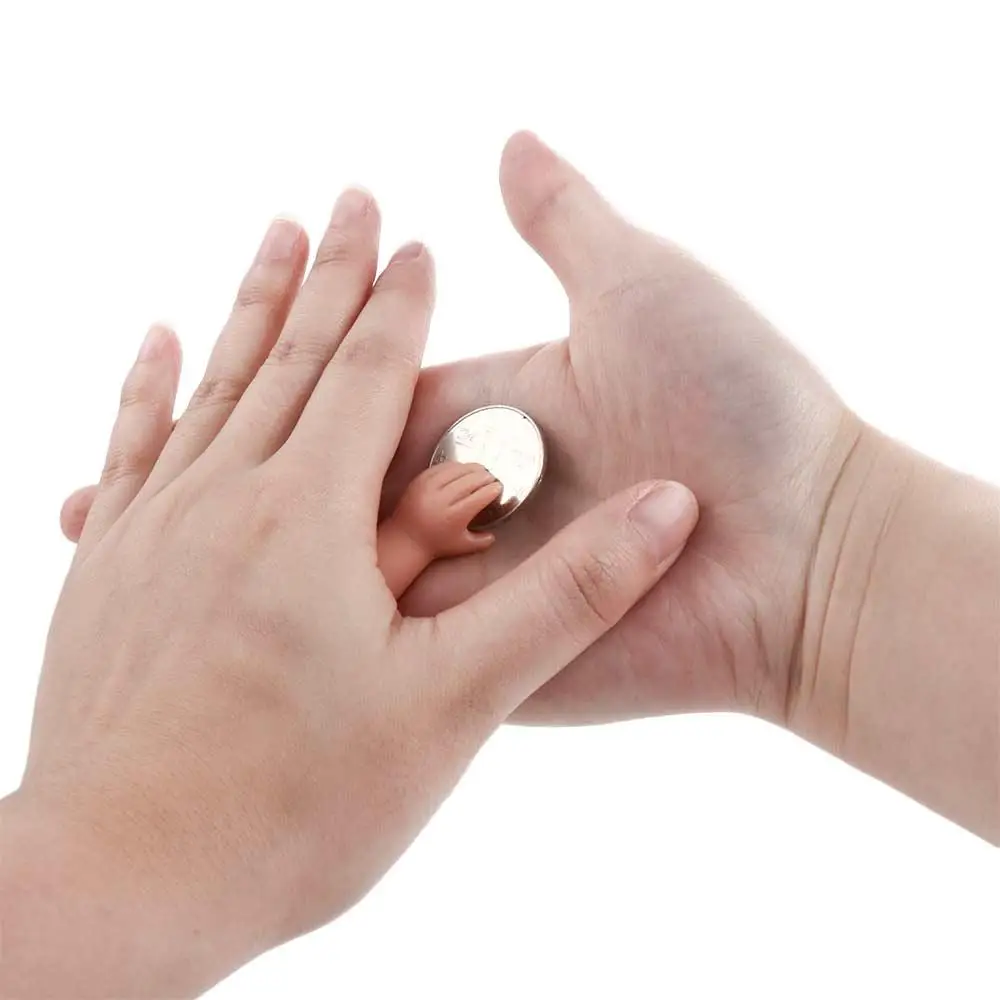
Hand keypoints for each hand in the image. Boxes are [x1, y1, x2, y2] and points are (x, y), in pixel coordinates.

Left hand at [8, 193, 698, 996]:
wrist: (126, 881)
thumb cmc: (295, 807)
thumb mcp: (455, 707)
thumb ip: (567, 599)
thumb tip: (671, 513)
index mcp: (312, 520)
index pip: (368, 372)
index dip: (398, 301)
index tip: (413, 239)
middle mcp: (226, 499)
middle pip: (284, 356)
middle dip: (321, 274)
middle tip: (339, 200)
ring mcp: (157, 527)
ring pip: (210, 384)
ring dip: (245, 309)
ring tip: (264, 243)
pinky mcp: (113, 567)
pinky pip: (140, 443)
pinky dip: (153, 386)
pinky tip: (157, 351)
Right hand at [58, 134, 854, 727]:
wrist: (807, 545)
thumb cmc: (740, 407)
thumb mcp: (642, 287)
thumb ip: (565, 224)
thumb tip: (505, 145)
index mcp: (487, 411)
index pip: (355, 396)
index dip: (277, 380)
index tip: (199, 358)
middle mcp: (469, 496)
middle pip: (328, 491)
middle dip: (234, 482)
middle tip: (118, 477)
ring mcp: (477, 584)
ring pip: (341, 576)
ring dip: (244, 568)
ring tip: (133, 559)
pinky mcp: (495, 659)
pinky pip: (394, 654)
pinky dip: (316, 645)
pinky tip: (218, 639)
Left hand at [388, 461, 501, 558]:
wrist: (406, 538)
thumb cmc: (436, 544)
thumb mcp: (462, 546)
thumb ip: (482, 542)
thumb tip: (494, 535)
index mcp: (455, 516)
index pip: (479, 496)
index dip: (492, 489)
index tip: (499, 487)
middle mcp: (442, 500)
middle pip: (470, 480)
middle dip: (485, 476)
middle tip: (492, 477)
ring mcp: (429, 487)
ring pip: (457, 470)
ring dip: (472, 468)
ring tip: (481, 470)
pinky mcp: (420, 480)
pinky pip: (441, 467)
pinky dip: (455, 466)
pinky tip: (463, 468)